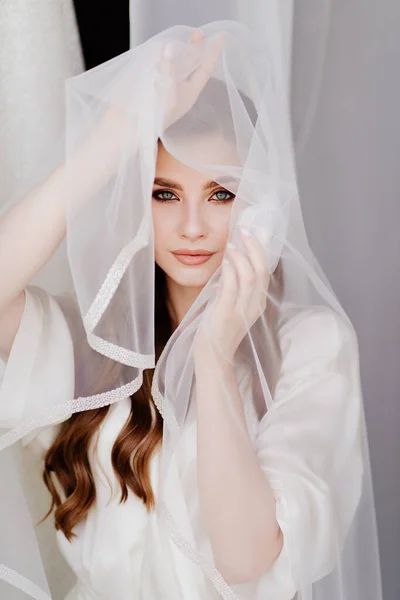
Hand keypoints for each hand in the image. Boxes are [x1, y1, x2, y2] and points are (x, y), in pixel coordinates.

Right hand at [159, 29, 225, 129]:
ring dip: (181, 53)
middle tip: (196, 33)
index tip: (222, 37)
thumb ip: (170, 68)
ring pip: (179, 65)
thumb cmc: (155, 112)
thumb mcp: (168, 89)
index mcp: (190, 92)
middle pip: (193, 64)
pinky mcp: (156, 84)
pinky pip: (165, 68)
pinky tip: (163, 53)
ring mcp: (169, 86)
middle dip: (196, 48)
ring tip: (180, 41)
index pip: (205, 68)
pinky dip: (166, 59)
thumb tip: (170, 46)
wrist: (133, 125)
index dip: (213, 52)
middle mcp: (182, 89)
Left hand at [194, 230, 270, 361]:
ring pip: (250, 276)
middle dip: (255, 248)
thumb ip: (231, 288)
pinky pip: (232, 286)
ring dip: (241, 256)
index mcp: (257, 303)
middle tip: (244, 231)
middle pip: (262, 271)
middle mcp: (254, 306)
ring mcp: (242, 309)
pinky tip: (225, 261)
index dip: (261, 252)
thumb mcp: (230, 306)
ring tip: (232, 244)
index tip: (254, 234)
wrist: (211, 355)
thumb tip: (227, 268)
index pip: (265, 273)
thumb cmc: (218, 330)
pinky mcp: (227, 312)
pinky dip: (230, 270)